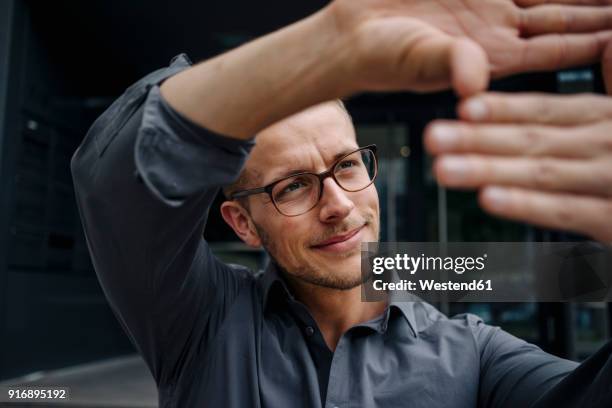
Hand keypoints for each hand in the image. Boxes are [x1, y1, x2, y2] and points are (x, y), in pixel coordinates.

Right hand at [163, 0, 611, 138]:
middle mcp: (498, 31)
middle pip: (567, 19)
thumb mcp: (416, 59)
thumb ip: (450, 64)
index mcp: (493, 56)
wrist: (352, 35)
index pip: (560, 48)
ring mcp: (488, 8)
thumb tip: (474, 82)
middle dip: (603, 14)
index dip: (599, 43)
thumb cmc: (379, 57)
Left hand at [424, 42, 611, 240]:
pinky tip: (489, 201)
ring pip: (542, 173)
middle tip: (432, 138)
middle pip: (533, 139)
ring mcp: (611, 181)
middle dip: (478, 139)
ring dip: (489, 171)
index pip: (545, 110)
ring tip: (443, 169)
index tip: (463, 107)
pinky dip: (528, 206)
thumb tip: (610, 42)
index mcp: (605, 118)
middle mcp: (606, 144)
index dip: (504, 108)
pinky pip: (567, 213)